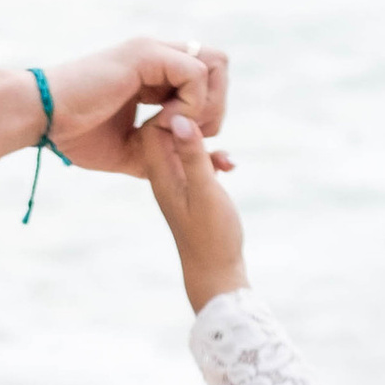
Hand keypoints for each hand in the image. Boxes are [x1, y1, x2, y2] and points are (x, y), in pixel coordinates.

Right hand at [45, 36, 232, 177]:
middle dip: (215, 107)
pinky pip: (196, 74)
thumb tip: (220, 164)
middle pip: (219, 65)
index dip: (209, 112)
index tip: (187, 141)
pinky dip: (188, 105)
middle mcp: (157, 55)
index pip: (207, 79)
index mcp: (154, 73)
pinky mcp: (146, 54)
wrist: (39, 118)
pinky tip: (160, 123)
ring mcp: (152, 50)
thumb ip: (170, 152)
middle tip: (187, 135)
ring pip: (214, 65)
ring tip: (173, 129)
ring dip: (204, 104)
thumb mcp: (133, 151)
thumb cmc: (74, 134)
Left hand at [138, 108, 247, 313]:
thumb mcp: (205, 191)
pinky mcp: (192, 191)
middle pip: (167, 133)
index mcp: (161, 174)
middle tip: (216, 123)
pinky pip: (196, 163)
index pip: (154, 127)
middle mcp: (164, 177)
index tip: (201, 110)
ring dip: (206, 143)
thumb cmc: (212, 236)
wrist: (216, 274)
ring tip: (225, 155)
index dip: (174, 111)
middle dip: (192, 122)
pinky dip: (212, 159)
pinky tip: (229, 167)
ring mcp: (178, 184)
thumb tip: (179, 117)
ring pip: (184, 147)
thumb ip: (192, 155)